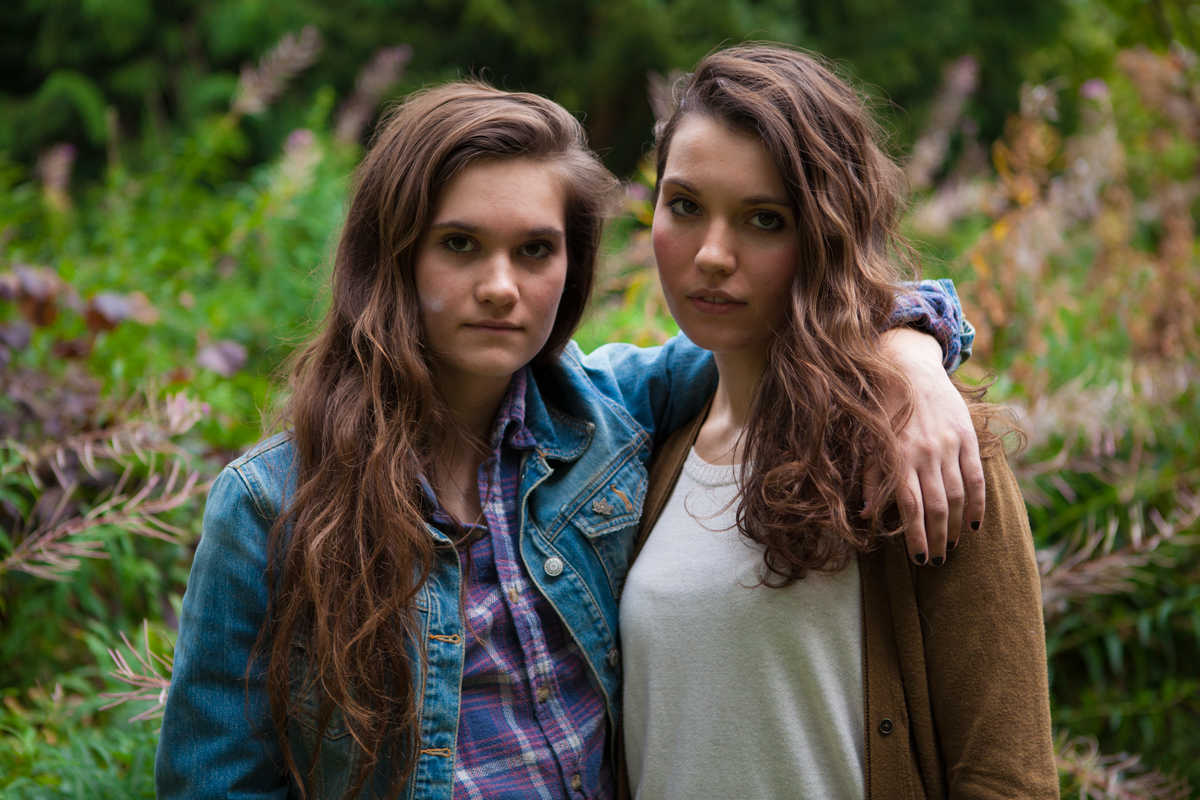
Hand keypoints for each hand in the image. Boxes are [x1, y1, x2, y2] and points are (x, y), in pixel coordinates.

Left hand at [864, 328, 984, 565]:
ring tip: (953, 546)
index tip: (919, 559)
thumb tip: (866, 513)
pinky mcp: (967, 437)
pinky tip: (975, 523)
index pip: (910, 507)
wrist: (909, 367)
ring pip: (957, 496)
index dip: (916, 537)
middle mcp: (925, 453)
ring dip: (956, 526)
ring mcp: (949, 445)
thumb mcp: (870, 440)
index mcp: (899, 456)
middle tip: (938, 560)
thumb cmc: (884, 408)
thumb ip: (873, 477)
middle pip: (936, 507)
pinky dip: (978, 502)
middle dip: (938, 538)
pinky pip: (977, 476)